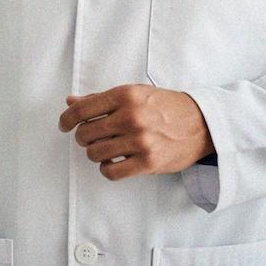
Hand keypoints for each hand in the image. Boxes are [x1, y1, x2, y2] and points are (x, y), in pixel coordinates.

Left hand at [57, 84, 212, 180]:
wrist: (201, 124)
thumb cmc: (165, 106)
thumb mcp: (134, 93)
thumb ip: (101, 99)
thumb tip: (71, 102)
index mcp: (125, 96)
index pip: (81, 109)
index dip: (66, 119)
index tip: (64, 125)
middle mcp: (131, 117)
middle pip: (85, 133)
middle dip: (82, 137)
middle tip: (90, 137)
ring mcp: (140, 140)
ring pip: (95, 153)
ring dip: (94, 153)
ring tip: (104, 149)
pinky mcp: (148, 162)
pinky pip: (111, 172)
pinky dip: (106, 169)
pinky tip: (113, 162)